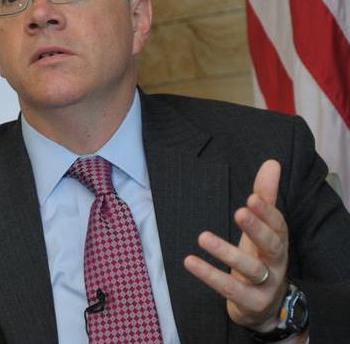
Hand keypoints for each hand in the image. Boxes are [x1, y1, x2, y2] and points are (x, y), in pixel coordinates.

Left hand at [184, 159, 289, 331]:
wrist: (265, 306)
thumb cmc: (260, 258)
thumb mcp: (262, 228)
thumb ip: (265, 197)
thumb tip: (272, 163)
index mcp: (278, 241)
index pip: (278, 225)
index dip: (267, 212)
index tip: (252, 197)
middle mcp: (276, 263)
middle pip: (272, 245)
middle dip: (256, 228)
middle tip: (240, 210)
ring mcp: (265, 284)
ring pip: (251, 268)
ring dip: (227, 253)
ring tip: (202, 237)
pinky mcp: (250, 302)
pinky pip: (230, 289)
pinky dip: (210, 275)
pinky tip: (190, 261)